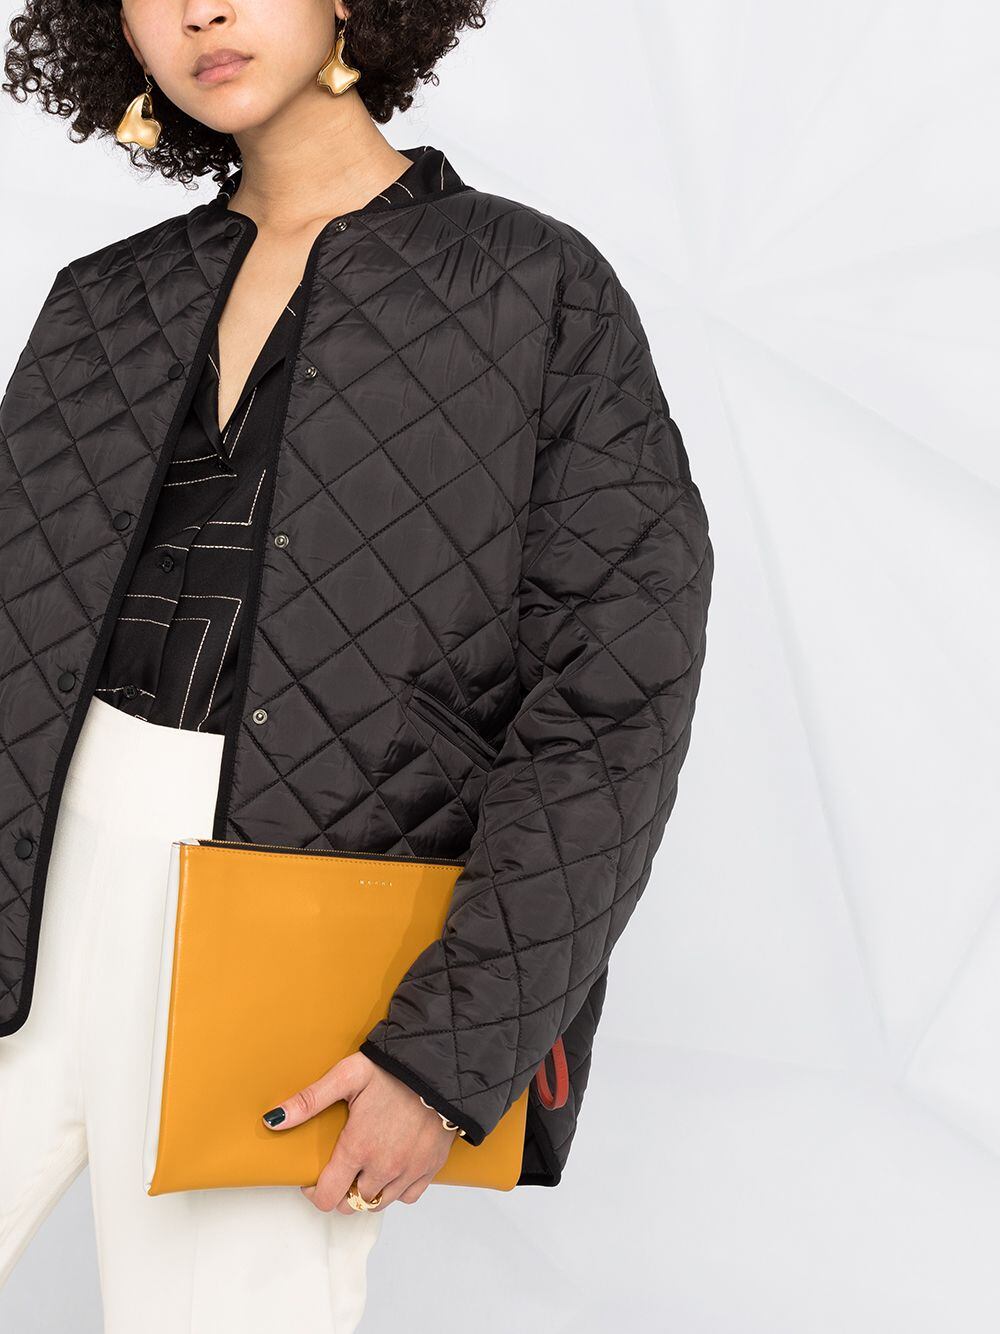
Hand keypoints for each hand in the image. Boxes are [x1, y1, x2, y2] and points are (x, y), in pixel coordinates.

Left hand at [261, 1051, 458, 1212]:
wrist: (441, 1067)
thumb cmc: (392, 1070)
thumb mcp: (347, 1076)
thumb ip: (309, 1100)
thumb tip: (273, 1120)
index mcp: (358, 1148)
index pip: (327, 1198)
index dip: (314, 1192)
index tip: (313, 1178)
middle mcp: (382, 1167)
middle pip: (351, 1205)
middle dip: (340, 1192)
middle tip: (339, 1170)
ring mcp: (408, 1171)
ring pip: (378, 1203)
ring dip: (366, 1192)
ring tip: (364, 1168)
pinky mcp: (429, 1168)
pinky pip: (407, 1196)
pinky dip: (397, 1189)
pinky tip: (392, 1168)